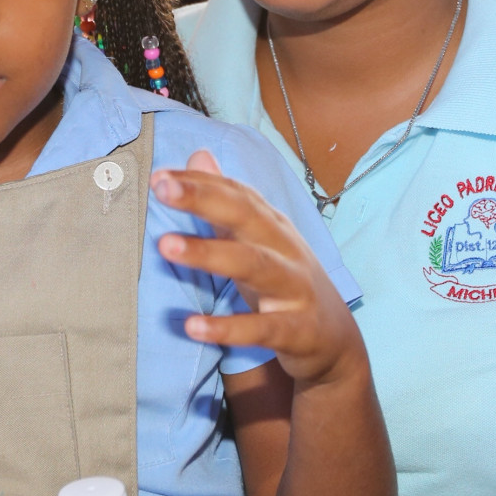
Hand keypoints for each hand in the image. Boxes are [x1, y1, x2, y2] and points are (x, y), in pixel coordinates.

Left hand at [151, 151, 364, 386]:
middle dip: (204, 199)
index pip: (236, 194)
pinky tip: (193, 327)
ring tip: (166, 245)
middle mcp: (285, 248)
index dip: (199, 182)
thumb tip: (198, 156)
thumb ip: (225, 201)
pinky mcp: (296, 329)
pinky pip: (261, 328)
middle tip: (162, 188)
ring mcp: (294, 287)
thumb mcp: (259, 238)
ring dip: (209, 254)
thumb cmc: (287, 280)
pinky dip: (229, 328)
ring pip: (254, 264)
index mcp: (272, 226)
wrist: (336, 339)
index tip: (159, 176)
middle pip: (245, 216)